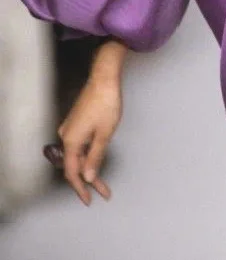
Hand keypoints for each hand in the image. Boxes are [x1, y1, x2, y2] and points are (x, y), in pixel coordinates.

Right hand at [56, 76, 122, 205]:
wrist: (104, 78)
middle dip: (89, 180)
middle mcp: (66, 135)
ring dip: (89, 167)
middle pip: (75, 164)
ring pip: (78, 154)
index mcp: (71, 141)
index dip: (80, 188)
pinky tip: (97, 160)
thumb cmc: (106, 105)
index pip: (72, 172)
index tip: (90, 200)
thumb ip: (95, 157)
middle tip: (103, 192)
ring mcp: (70, 127)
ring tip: (103, 181)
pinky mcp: (76, 121)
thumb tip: (88, 177)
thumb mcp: (104, 134)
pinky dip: (88, 155)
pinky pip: (79, 145)